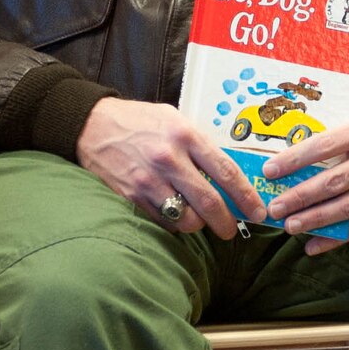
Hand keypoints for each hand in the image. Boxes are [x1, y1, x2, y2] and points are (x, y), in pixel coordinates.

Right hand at [77, 98, 265, 237]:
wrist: (91, 125)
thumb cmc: (138, 121)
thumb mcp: (174, 119)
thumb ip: (200, 144)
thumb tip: (228, 173)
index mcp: (185, 135)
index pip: (226, 172)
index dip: (246, 196)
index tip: (257, 210)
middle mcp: (169, 159)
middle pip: (210, 202)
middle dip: (227, 222)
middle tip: (231, 230)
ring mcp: (148, 181)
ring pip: (187, 219)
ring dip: (198, 224)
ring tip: (198, 218)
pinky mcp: (131, 197)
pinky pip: (163, 222)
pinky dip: (173, 223)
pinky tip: (173, 213)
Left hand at [263, 97, 348, 255]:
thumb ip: (329, 129)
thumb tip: (283, 149)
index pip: (325, 146)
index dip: (295, 160)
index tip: (269, 171)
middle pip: (335, 181)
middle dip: (301, 197)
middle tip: (274, 207)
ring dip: (316, 220)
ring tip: (290, 225)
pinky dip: (336, 238)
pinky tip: (312, 245)